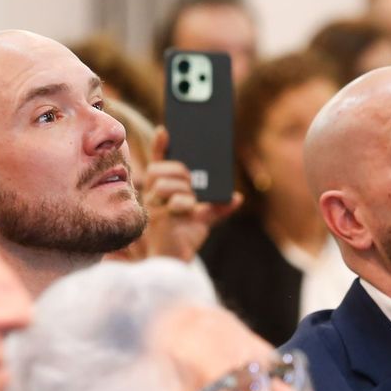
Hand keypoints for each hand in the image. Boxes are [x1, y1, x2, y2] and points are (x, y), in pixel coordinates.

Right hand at [120, 127, 240, 262]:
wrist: (175, 261)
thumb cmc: (184, 237)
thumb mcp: (205, 219)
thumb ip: (218, 206)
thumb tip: (237, 198)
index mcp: (162, 191)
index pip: (158, 163)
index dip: (160, 146)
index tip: (165, 129)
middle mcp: (153, 197)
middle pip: (159, 170)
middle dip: (178, 172)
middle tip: (191, 183)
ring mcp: (155, 207)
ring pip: (165, 184)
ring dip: (183, 190)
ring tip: (191, 202)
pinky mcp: (160, 219)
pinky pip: (176, 202)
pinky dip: (186, 204)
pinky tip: (189, 211)